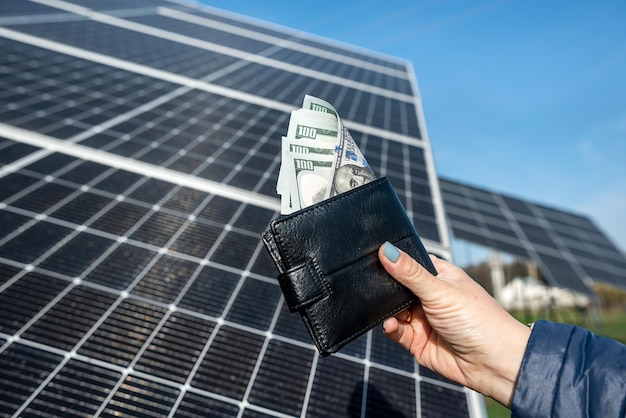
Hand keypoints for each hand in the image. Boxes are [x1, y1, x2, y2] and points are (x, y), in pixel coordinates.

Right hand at [378, 242, 530, 406]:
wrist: (494, 364)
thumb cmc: (479, 320)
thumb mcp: (440, 290)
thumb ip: (410, 273)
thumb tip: (385, 249)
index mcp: (440, 276)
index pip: (411, 262)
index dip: (394, 260)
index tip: (374, 255)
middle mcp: (430, 297)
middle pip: (398, 287)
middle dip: (386, 288)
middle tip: (372, 286)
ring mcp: (424, 319)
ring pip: (394, 310)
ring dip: (386, 310)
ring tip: (385, 310)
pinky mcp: (417, 342)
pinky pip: (396, 331)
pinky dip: (390, 327)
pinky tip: (390, 325)